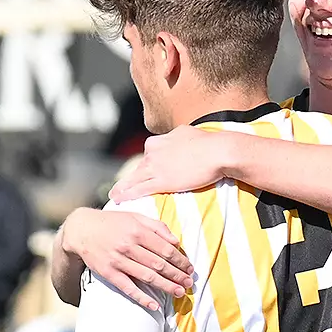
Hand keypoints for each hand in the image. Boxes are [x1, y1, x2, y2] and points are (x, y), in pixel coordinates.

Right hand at [61, 207, 190, 311]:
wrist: (81, 229)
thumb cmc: (112, 222)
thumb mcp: (135, 216)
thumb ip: (156, 226)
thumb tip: (176, 241)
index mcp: (137, 231)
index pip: (166, 249)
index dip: (180, 260)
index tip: (190, 268)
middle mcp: (129, 246)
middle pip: (159, 264)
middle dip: (177, 275)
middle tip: (189, 283)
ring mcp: (118, 261)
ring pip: (147, 277)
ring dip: (166, 286)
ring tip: (180, 292)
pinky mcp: (109, 273)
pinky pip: (128, 288)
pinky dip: (142, 298)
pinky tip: (155, 305)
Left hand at [111, 125, 233, 201]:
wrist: (218, 151)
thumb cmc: (209, 142)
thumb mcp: (186, 132)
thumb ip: (177, 137)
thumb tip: (178, 137)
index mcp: (158, 140)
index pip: (149, 154)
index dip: (148, 165)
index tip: (146, 172)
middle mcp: (153, 151)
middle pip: (139, 167)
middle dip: (131, 178)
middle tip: (120, 188)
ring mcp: (155, 167)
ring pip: (133, 179)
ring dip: (121, 188)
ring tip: (114, 195)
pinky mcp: (161, 181)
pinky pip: (139, 189)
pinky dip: (127, 195)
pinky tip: (119, 199)